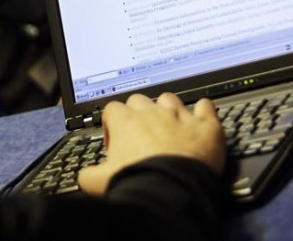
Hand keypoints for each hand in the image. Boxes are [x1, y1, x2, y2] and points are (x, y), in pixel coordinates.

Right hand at [78, 92, 224, 195]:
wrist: (172, 193)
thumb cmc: (137, 184)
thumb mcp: (97, 182)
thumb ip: (88, 173)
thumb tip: (86, 176)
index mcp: (125, 122)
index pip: (113, 109)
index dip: (112, 124)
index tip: (116, 142)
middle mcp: (152, 113)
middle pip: (139, 100)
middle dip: (138, 114)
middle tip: (140, 135)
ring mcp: (179, 117)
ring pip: (169, 98)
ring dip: (166, 108)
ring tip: (167, 124)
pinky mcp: (205, 128)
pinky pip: (206, 107)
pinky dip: (203, 109)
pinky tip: (202, 112)